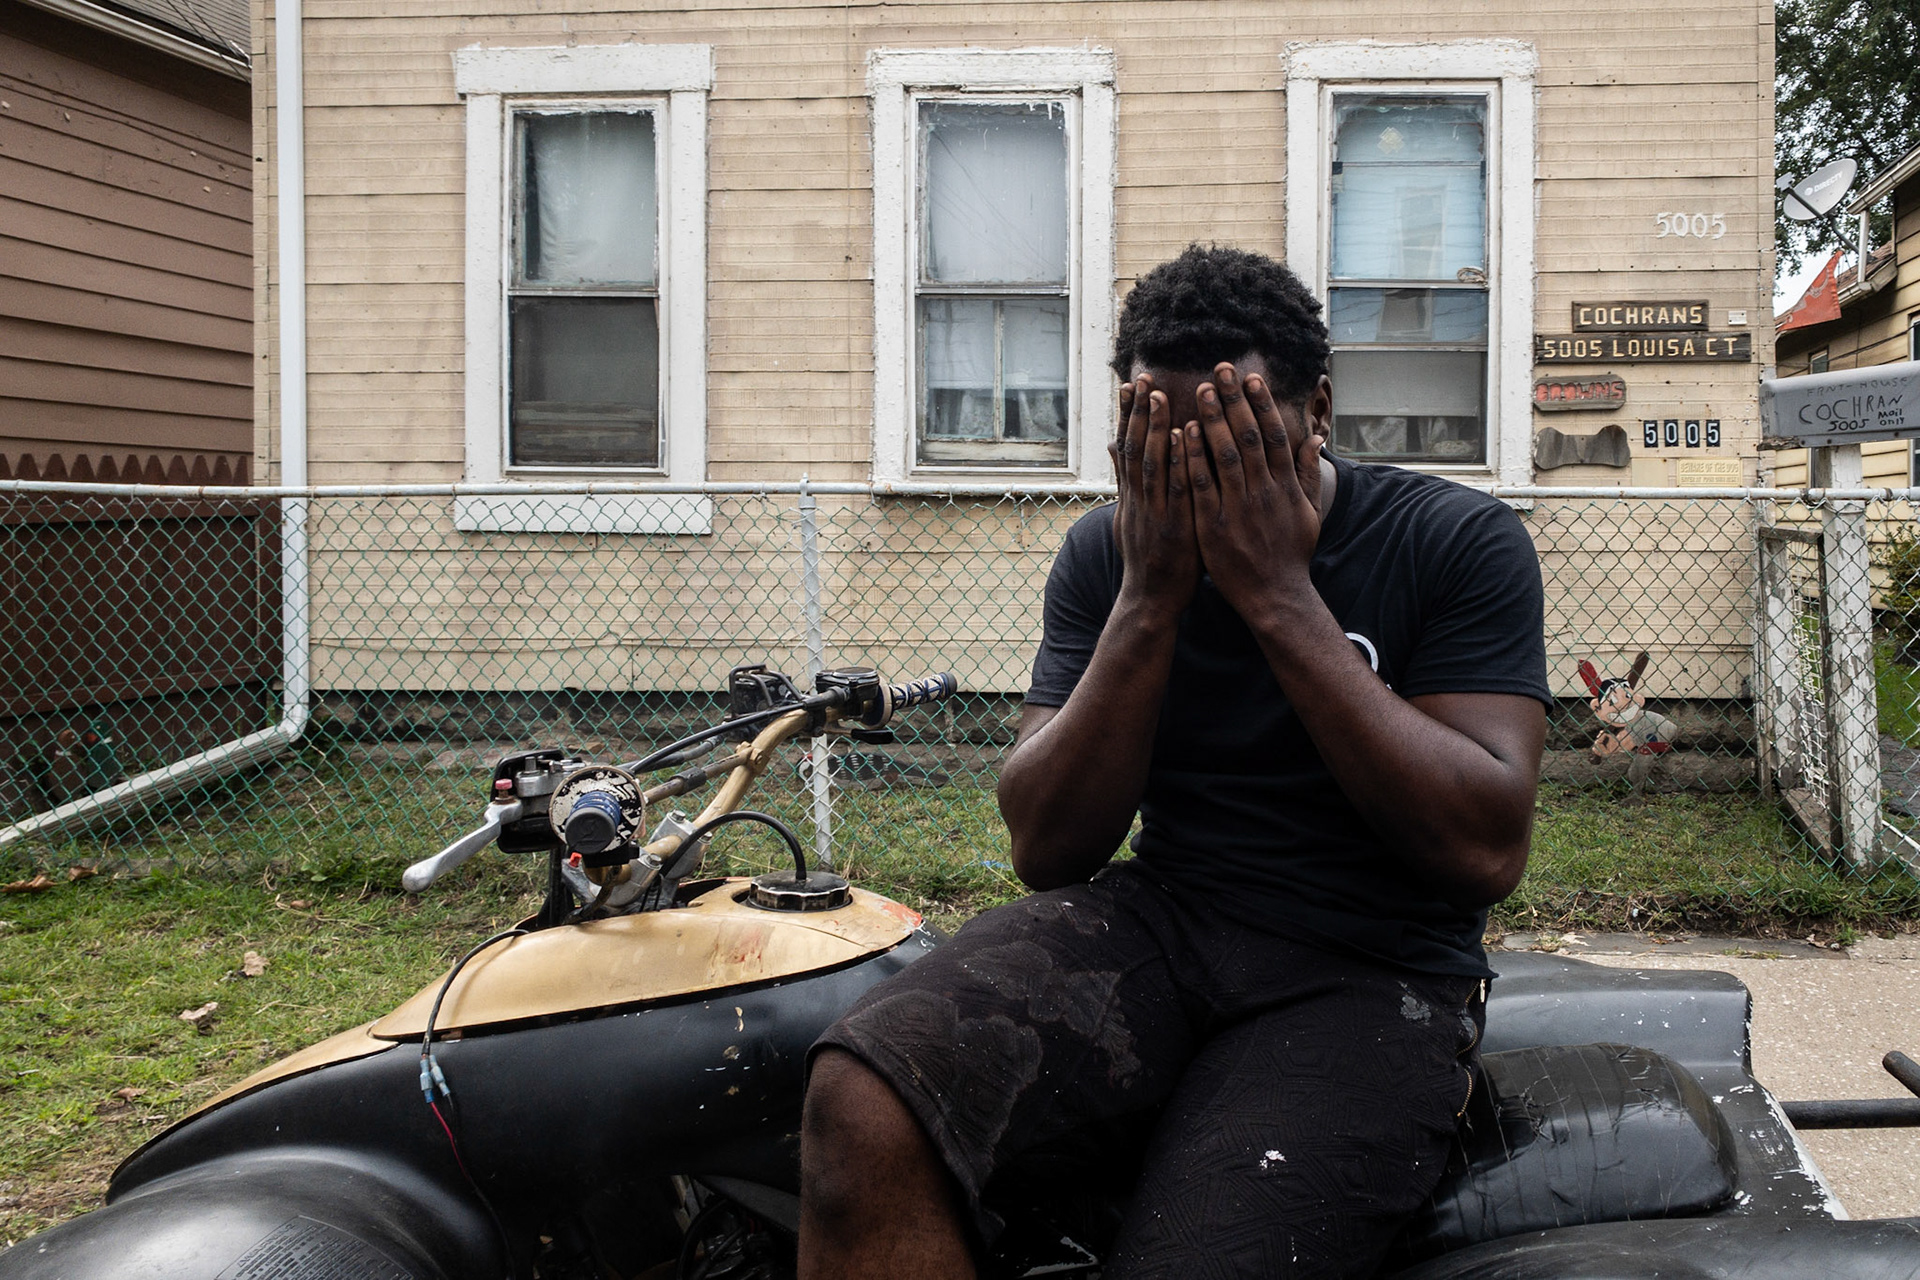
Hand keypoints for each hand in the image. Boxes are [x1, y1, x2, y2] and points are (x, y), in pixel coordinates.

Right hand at [1110, 376, 1199, 612]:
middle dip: (1138, 412)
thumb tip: (1112, 447)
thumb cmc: (1148, 558)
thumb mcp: (1130, 517)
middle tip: (1143, 378)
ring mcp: (1154, 512)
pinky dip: (1180, 460)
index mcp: (1131, 496)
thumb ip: (1125, 482)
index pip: (1126, 447)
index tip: (1130, 384)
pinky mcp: (1174, 527)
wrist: (1150, 600)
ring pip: (1152, 463)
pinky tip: (1185, 436)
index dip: (1127, 415)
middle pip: (1136, 448)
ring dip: (1155, 428)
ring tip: (1159, 396)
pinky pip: (1177, 488)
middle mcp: (1138, 500)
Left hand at [1179, 362, 1323, 618]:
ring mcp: (1238, 508)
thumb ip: (1307, 474)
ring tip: (1201, 390)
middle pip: (1249, 436)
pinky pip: (1201, 485)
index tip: (1251, 379)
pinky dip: (1192, 457)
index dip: (1262, 405)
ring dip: (1213, 419)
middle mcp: (1263, 492)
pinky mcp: (1214, 526)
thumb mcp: (1308, 513)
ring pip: (1225, 455)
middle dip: (1235, 401)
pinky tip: (1183, 432)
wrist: (1275, 596)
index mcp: (1285, 486)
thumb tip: (1314, 438)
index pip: (1275, 436)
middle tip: (1221, 369)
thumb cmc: (1291, 554)